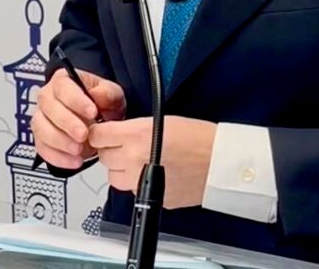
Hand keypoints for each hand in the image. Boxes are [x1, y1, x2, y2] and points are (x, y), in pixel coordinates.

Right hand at [31, 68, 125, 169]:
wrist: (100, 122)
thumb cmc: (102, 104)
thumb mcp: (113, 95)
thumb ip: (107, 93)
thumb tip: (97, 94)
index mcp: (63, 81)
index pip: (63, 86)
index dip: (76, 100)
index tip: (92, 112)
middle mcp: (48, 97)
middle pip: (49, 107)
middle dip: (67, 123)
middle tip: (84, 134)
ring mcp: (42, 118)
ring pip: (41, 128)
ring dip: (60, 141)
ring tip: (79, 149)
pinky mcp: (41, 138)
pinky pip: (42, 148)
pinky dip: (57, 157)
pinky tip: (74, 161)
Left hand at [89, 116, 216, 209]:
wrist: (221, 163)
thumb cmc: (199, 138)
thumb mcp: (161, 121)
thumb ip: (134, 129)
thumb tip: (116, 135)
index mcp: (136, 135)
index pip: (98, 136)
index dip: (100, 134)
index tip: (103, 133)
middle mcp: (134, 159)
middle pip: (104, 158)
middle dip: (112, 151)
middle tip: (127, 145)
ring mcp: (139, 182)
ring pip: (113, 178)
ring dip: (121, 170)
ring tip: (139, 162)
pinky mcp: (149, 197)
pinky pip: (131, 191)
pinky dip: (136, 183)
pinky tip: (154, 173)